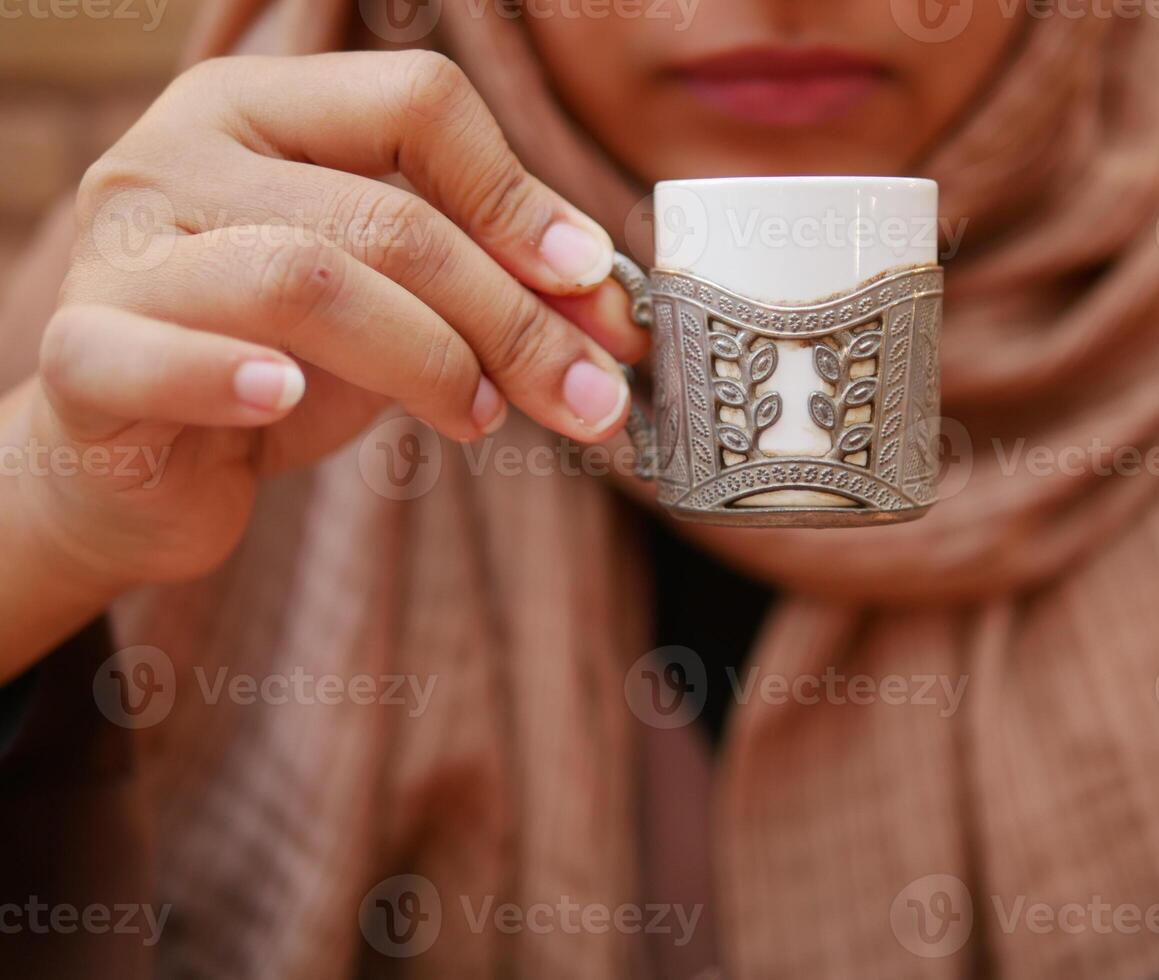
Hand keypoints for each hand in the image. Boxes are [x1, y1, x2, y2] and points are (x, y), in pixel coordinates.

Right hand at [15, 51, 645, 592]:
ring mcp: (120, 248)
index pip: (416, 101)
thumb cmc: (278, 366)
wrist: (139, 468)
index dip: (518, 195)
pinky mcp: (79, 352)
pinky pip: (155, 357)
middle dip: (511, 317)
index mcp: (264, 110)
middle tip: (587, 392)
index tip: (590, 283)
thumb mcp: (394, 305)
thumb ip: (483, 282)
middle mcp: (182, 153)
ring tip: (477, 416)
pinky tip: (288, 404)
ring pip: (304, 279)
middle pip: (386, 213)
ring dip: (427, 361)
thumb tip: (608, 307)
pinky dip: (233, 381)